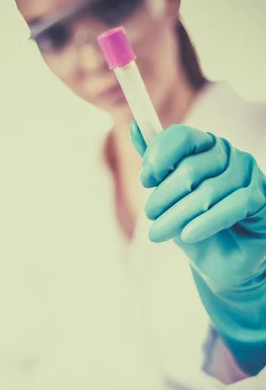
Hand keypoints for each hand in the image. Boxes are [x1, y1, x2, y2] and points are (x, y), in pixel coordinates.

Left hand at [130, 122, 265, 292]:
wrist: (219, 261)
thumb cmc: (193, 224)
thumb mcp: (168, 196)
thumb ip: (155, 165)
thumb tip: (134, 128)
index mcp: (206, 146)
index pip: (182, 137)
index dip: (160, 156)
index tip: (145, 179)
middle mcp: (229, 156)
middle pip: (190, 168)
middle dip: (164, 195)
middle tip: (149, 215)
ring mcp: (248, 175)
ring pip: (208, 192)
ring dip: (177, 216)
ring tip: (157, 233)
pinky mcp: (261, 198)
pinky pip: (232, 206)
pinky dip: (206, 223)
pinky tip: (188, 236)